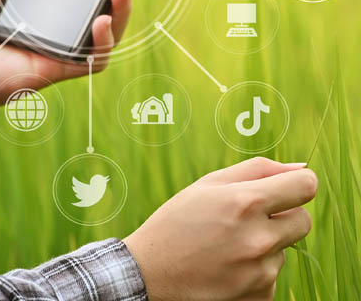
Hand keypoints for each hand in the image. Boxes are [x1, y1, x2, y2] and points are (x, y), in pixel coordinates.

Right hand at [124, 157, 317, 300]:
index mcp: (245, 203)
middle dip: (283, 216)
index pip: (305, 186)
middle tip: (247, 218)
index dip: (298, 183)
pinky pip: (272, 275)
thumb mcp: (207, 186)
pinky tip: (225, 268)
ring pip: (283, 249)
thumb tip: (301, 168)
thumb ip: (257, 171)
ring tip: (224, 247)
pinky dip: (254, 270)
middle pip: (303, 220)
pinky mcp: (261, 296)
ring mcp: (262, 273)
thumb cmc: (177, 222)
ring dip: (263, 244)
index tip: (288, 186)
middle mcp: (258, 239)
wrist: (150, 275)